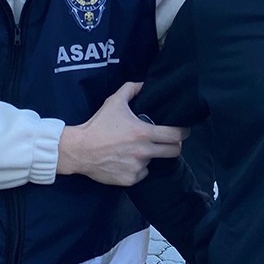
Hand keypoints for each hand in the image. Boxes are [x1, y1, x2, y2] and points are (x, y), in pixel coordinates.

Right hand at [56, 82, 186, 186]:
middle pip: (174, 152)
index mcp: (144, 133)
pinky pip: (141, 174)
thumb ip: (130, 89)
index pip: (175, 135)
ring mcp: (137, 167)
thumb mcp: (114, 102)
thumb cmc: (98, 125)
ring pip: (154, 162)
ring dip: (150, 156)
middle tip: (168, 142)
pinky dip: (137, 169)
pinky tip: (126, 161)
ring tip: (135, 150)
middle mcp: (144, 152)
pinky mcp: (130, 179)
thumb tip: (142, 83)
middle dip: (174, 146)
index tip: (184, 131)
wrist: (80, 149)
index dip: (183, 132)